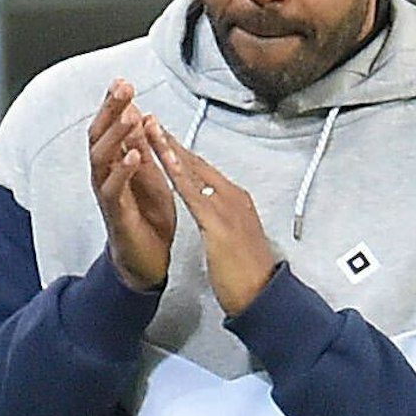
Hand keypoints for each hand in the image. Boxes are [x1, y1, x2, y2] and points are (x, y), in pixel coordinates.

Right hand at [88, 78, 174, 291]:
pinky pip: (113, 190)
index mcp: (114, 164)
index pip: (108, 128)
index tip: (122, 81)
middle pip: (98, 137)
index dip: (113, 105)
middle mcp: (104, 176)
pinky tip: (134, 155)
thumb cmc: (149, 218)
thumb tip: (138, 112)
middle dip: (110, 111)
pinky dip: (123, 171)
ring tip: (129, 115)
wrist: (149, 262)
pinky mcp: (116, 216)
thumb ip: (141, 147)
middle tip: (123, 88)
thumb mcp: (149, 175)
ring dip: (115, 135)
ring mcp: (107, 196)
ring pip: (101, 159)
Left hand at [145, 117, 276, 315]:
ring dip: (170, 148)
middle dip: (172, 141)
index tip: (164, 137)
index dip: (182, 152)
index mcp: (236, 201)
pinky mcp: (219, 223)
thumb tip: (215, 213)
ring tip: (151, 127)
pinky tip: (164, 159)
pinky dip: (177, 172)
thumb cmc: (250, 275)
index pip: (203, 171)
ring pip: (193, 171)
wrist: (265, 296)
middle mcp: (233, 198)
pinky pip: (192, 192)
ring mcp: (227, 208)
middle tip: (151, 120)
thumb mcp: (236, 239)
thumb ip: (225, 221)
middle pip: (197, 163)